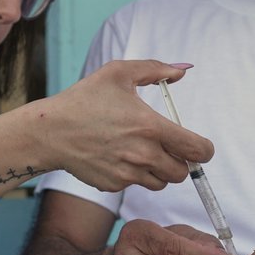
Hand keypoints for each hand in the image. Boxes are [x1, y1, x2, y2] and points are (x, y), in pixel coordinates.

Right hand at [43, 61, 213, 192]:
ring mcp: (128, 174)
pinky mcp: (113, 185)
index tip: (198, 147)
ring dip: (159, 171)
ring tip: (141, 152)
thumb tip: (182, 70)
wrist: (51, 130)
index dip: (204, 150)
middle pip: (182, 173)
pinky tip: (117, 157)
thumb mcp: (119, 72)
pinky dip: (133, 175)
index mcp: (151, 127)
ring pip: (161, 182)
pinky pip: (135, 185)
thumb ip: (156, 69)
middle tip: (166, 148)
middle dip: (180, 162)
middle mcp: (143, 154)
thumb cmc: (85, 98)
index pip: (198, 150)